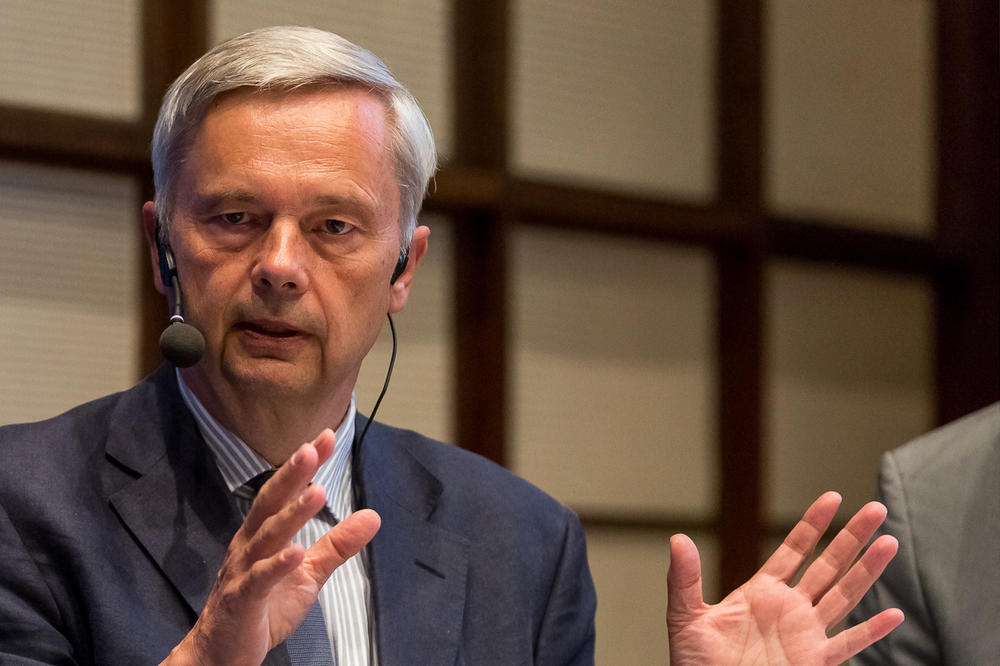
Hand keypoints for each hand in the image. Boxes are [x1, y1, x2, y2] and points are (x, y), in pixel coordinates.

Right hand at [164, 429, 380, 665]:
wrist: (222, 653)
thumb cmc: (264, 606)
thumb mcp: (308, 573)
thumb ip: (338, 545)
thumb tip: (373, 516)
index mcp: (264, 533)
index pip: (285, 492)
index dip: (304, 466)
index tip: (325, 436)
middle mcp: (250, 544)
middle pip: (270, 503)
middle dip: (291, 475)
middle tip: (312, 448)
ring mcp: (243, 571)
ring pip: (267, 536)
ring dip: (291, 514)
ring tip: (317, 492)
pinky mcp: (242, 600)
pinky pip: (259, 579)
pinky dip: (277, 565)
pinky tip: (295, 552)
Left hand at [667, 492, 902, 665]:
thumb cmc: (697, 664)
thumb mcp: (686, 617)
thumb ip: (685, 579)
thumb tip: (677, 540)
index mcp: (762, 593)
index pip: (794, 550)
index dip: (813, 524)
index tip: (833, 497)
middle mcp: (789, 610)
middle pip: (828, 566)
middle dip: (852, 538)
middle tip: (876, 509)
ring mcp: (805, 636)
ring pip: (844, 596)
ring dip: (867, 571)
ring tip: (889, 544)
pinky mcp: (813, 662)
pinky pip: (847, 645)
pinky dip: (871, 632)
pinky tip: (893, 615)